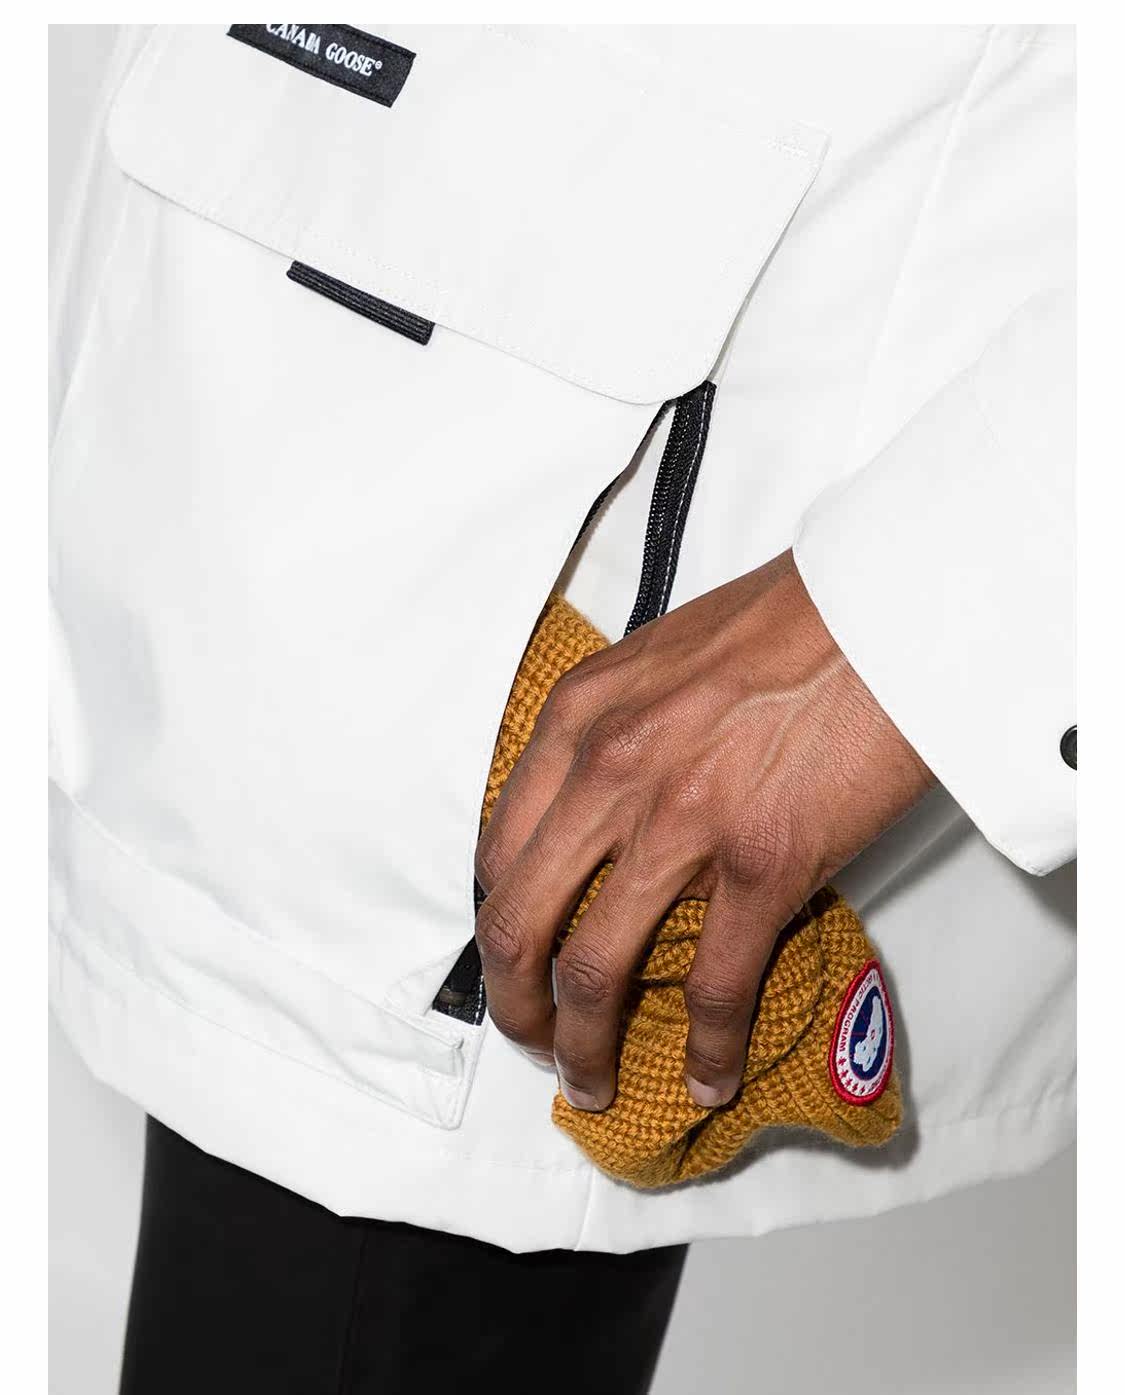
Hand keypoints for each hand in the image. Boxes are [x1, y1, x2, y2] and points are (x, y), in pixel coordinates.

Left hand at [474, 549, 932, 1110]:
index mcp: (576, 720)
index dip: (499, 925)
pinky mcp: (761, 863)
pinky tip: (708, 1078)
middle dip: (516, 1005)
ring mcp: (680, 823)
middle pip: (520, 925)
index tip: (517, 960)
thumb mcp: (656, 662)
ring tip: (591, 1081)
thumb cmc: (782, 625)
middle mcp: (607, 774)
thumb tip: (604, 816)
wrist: (881, 611)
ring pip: (594, 972)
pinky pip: (714, 987)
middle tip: (534, 1041)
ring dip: (583, 1047)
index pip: (501, 852)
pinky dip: (706, 1049)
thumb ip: (613, 737)